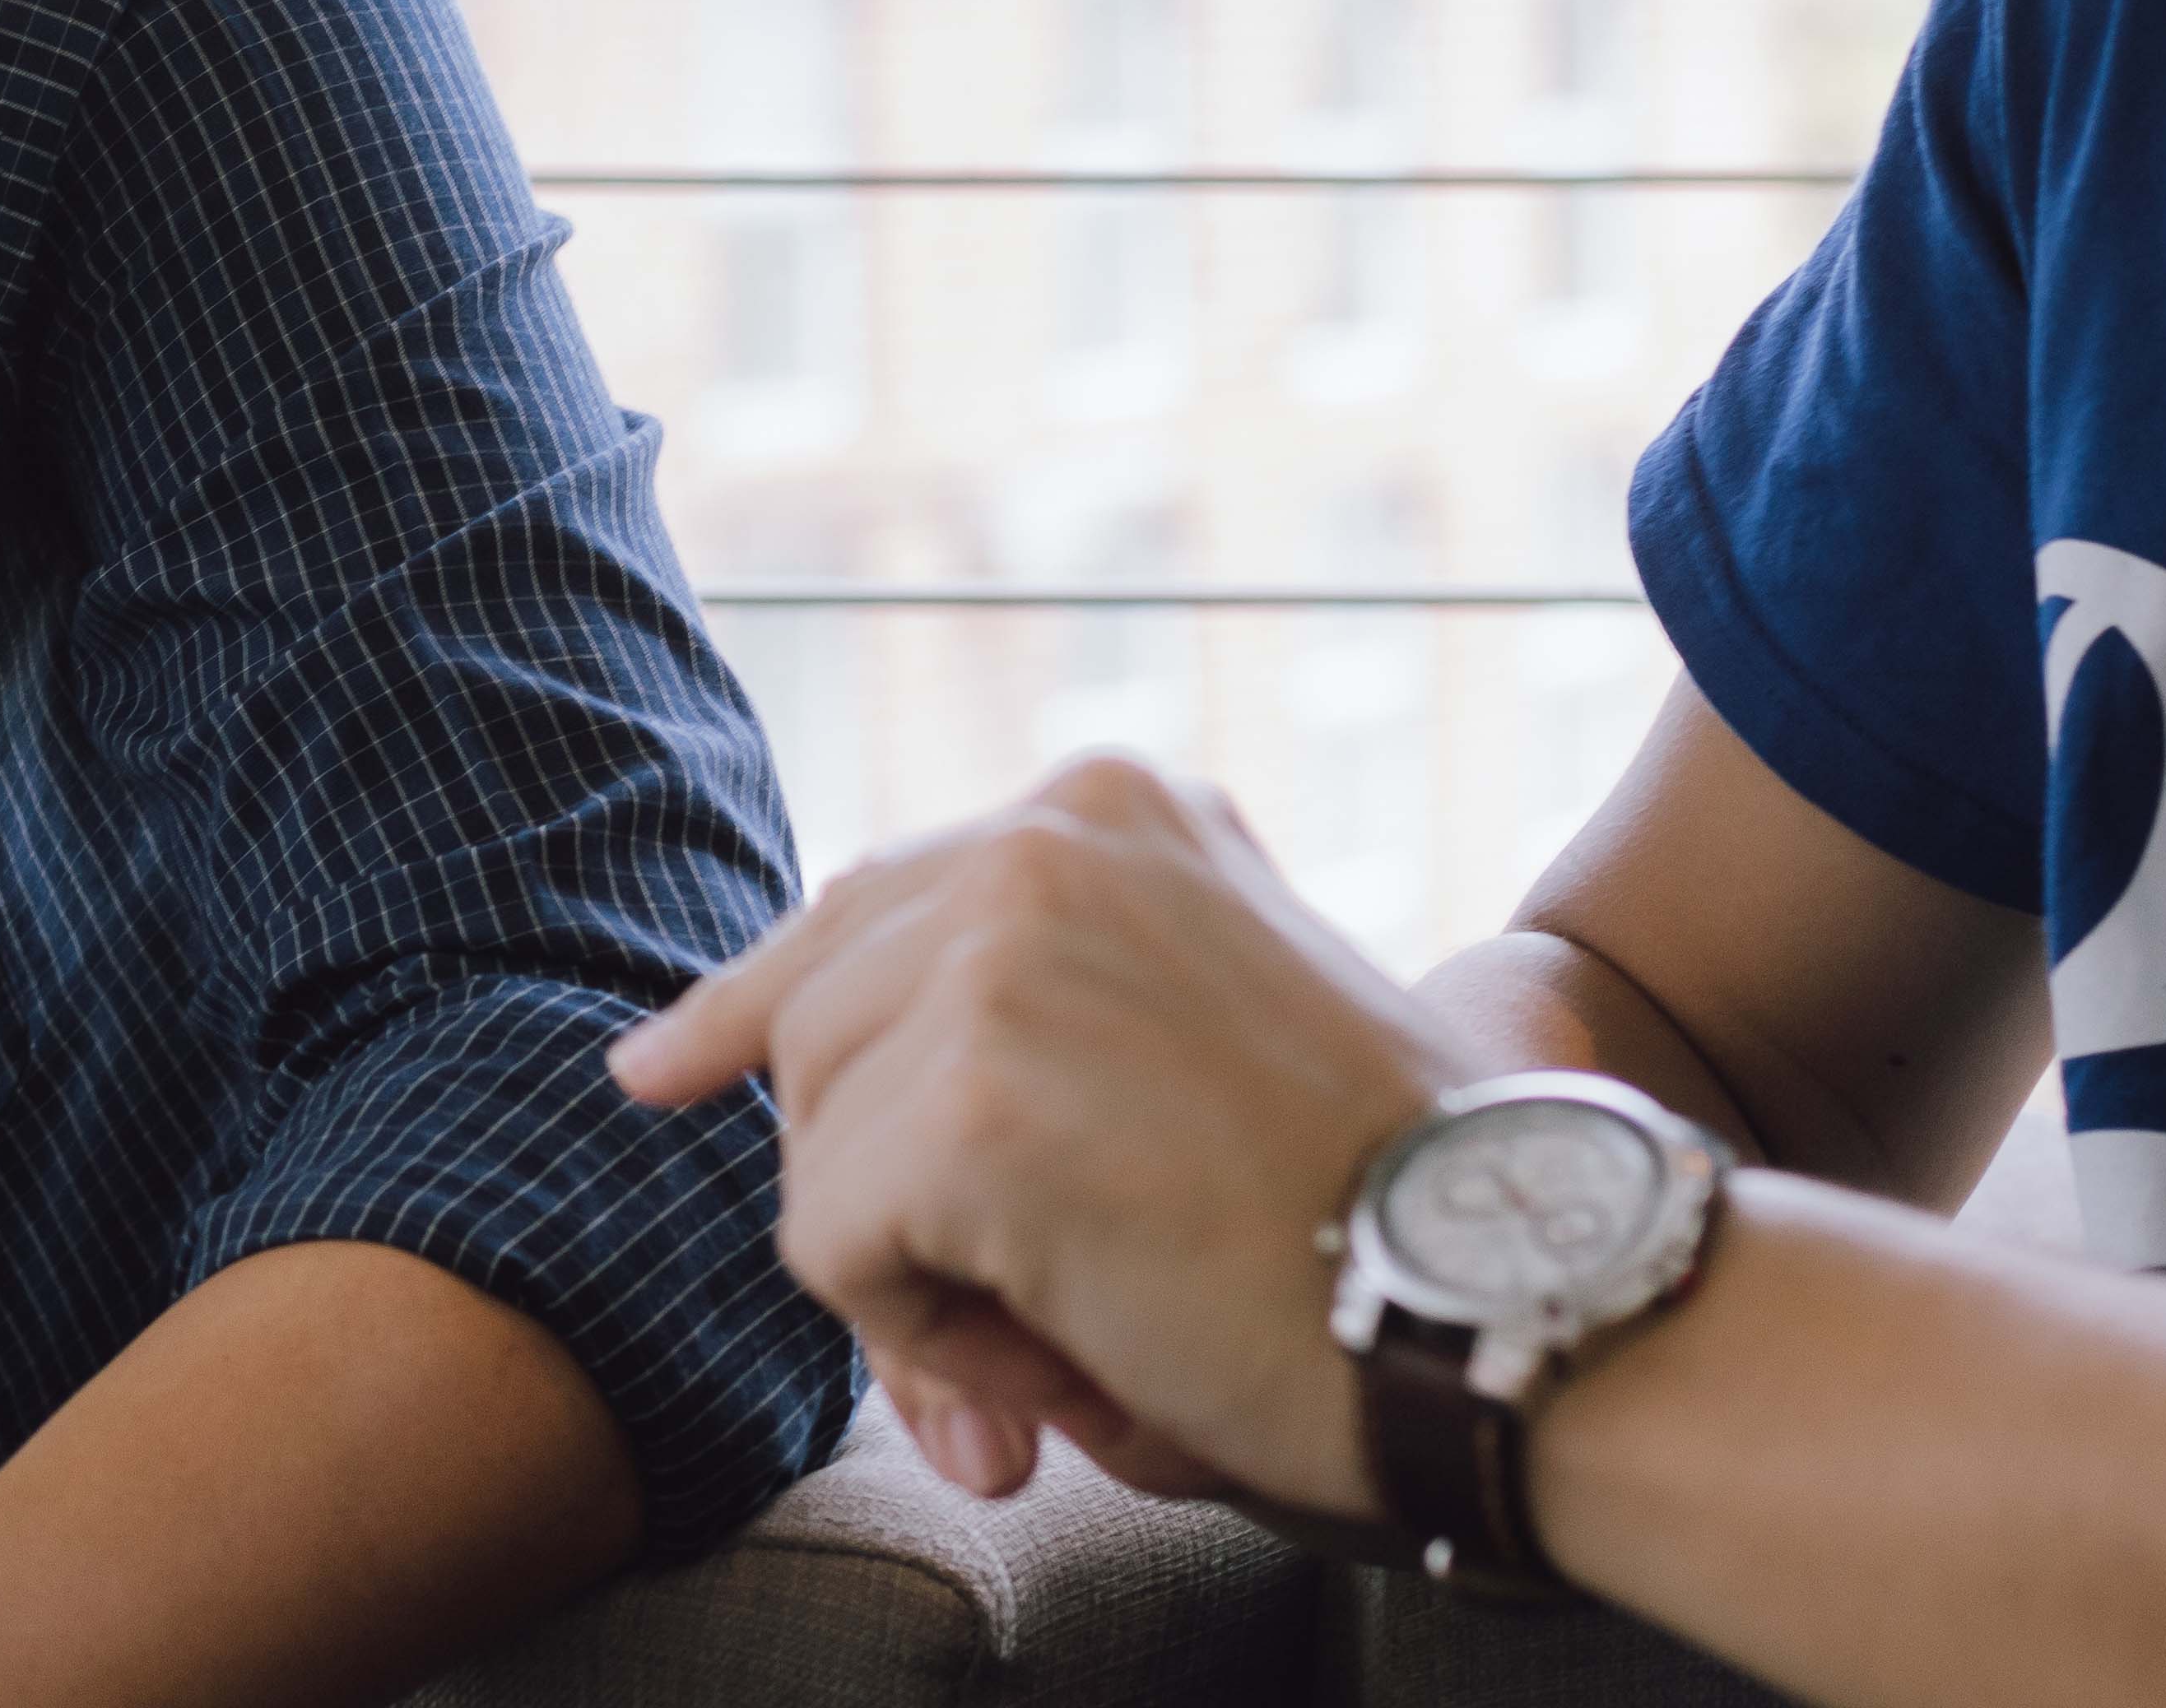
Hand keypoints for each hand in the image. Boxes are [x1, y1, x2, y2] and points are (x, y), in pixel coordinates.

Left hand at [610, 754, 1466, 1517]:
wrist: (1510, 1295)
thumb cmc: (1372, 1206)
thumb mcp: (1191, 1028)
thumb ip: (1020, 1031)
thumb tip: (795, 1161)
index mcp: (1108, 808)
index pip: (865, 900)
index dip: (746, 1005)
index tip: (656, 1068)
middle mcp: (1039, 843)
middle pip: (817, 1031)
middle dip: (876, 1190)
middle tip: (1026, 1317)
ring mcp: (998, 961)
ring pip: (817, 1142)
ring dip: (915, 1272)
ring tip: (1075, 1327)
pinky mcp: (970, 1104)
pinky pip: (833, 1246)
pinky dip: (920, 1337)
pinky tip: (1061, 1357)